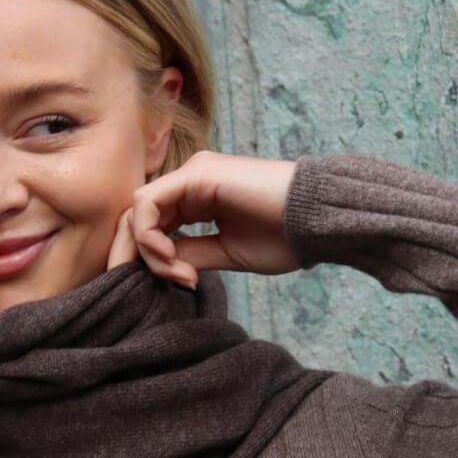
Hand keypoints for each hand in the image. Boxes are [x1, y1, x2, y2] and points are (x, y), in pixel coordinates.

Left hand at [107, 150, 299, 287]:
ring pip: (140, 210)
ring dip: (148, 249)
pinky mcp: (195, 174)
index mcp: (197, 198)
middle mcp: (190, 182)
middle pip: (139, 217)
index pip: (152, 225)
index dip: (151, 258)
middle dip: (139, 255)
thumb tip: (155, 267)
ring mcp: (191, 174)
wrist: (317, 222)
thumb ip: (187, 254)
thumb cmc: (283, 237)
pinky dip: (151, 234)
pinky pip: (148, 202)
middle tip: (164, 282)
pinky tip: (172, 256)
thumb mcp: (224, 252)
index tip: (182, 283)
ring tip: (178, 272)